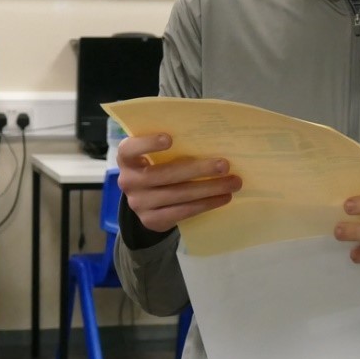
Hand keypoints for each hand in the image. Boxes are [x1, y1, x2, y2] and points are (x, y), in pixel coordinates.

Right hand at [116, 133, 240, 233]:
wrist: (147, 201)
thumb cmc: (157, 166)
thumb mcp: (156, 155)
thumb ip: (171, 148)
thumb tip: (210, 140)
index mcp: (126, 157)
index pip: (131, 148)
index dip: (148, 143)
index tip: (169, 139)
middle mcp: (128, 180)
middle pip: (164, 174)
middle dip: (198, 169)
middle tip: (224, 165)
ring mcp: (138, 203)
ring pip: (178, 195)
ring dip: (209, 189)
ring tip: (233, 183)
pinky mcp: (151, 220)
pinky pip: (182, 212)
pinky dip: (205, 204)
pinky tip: (222, 198)